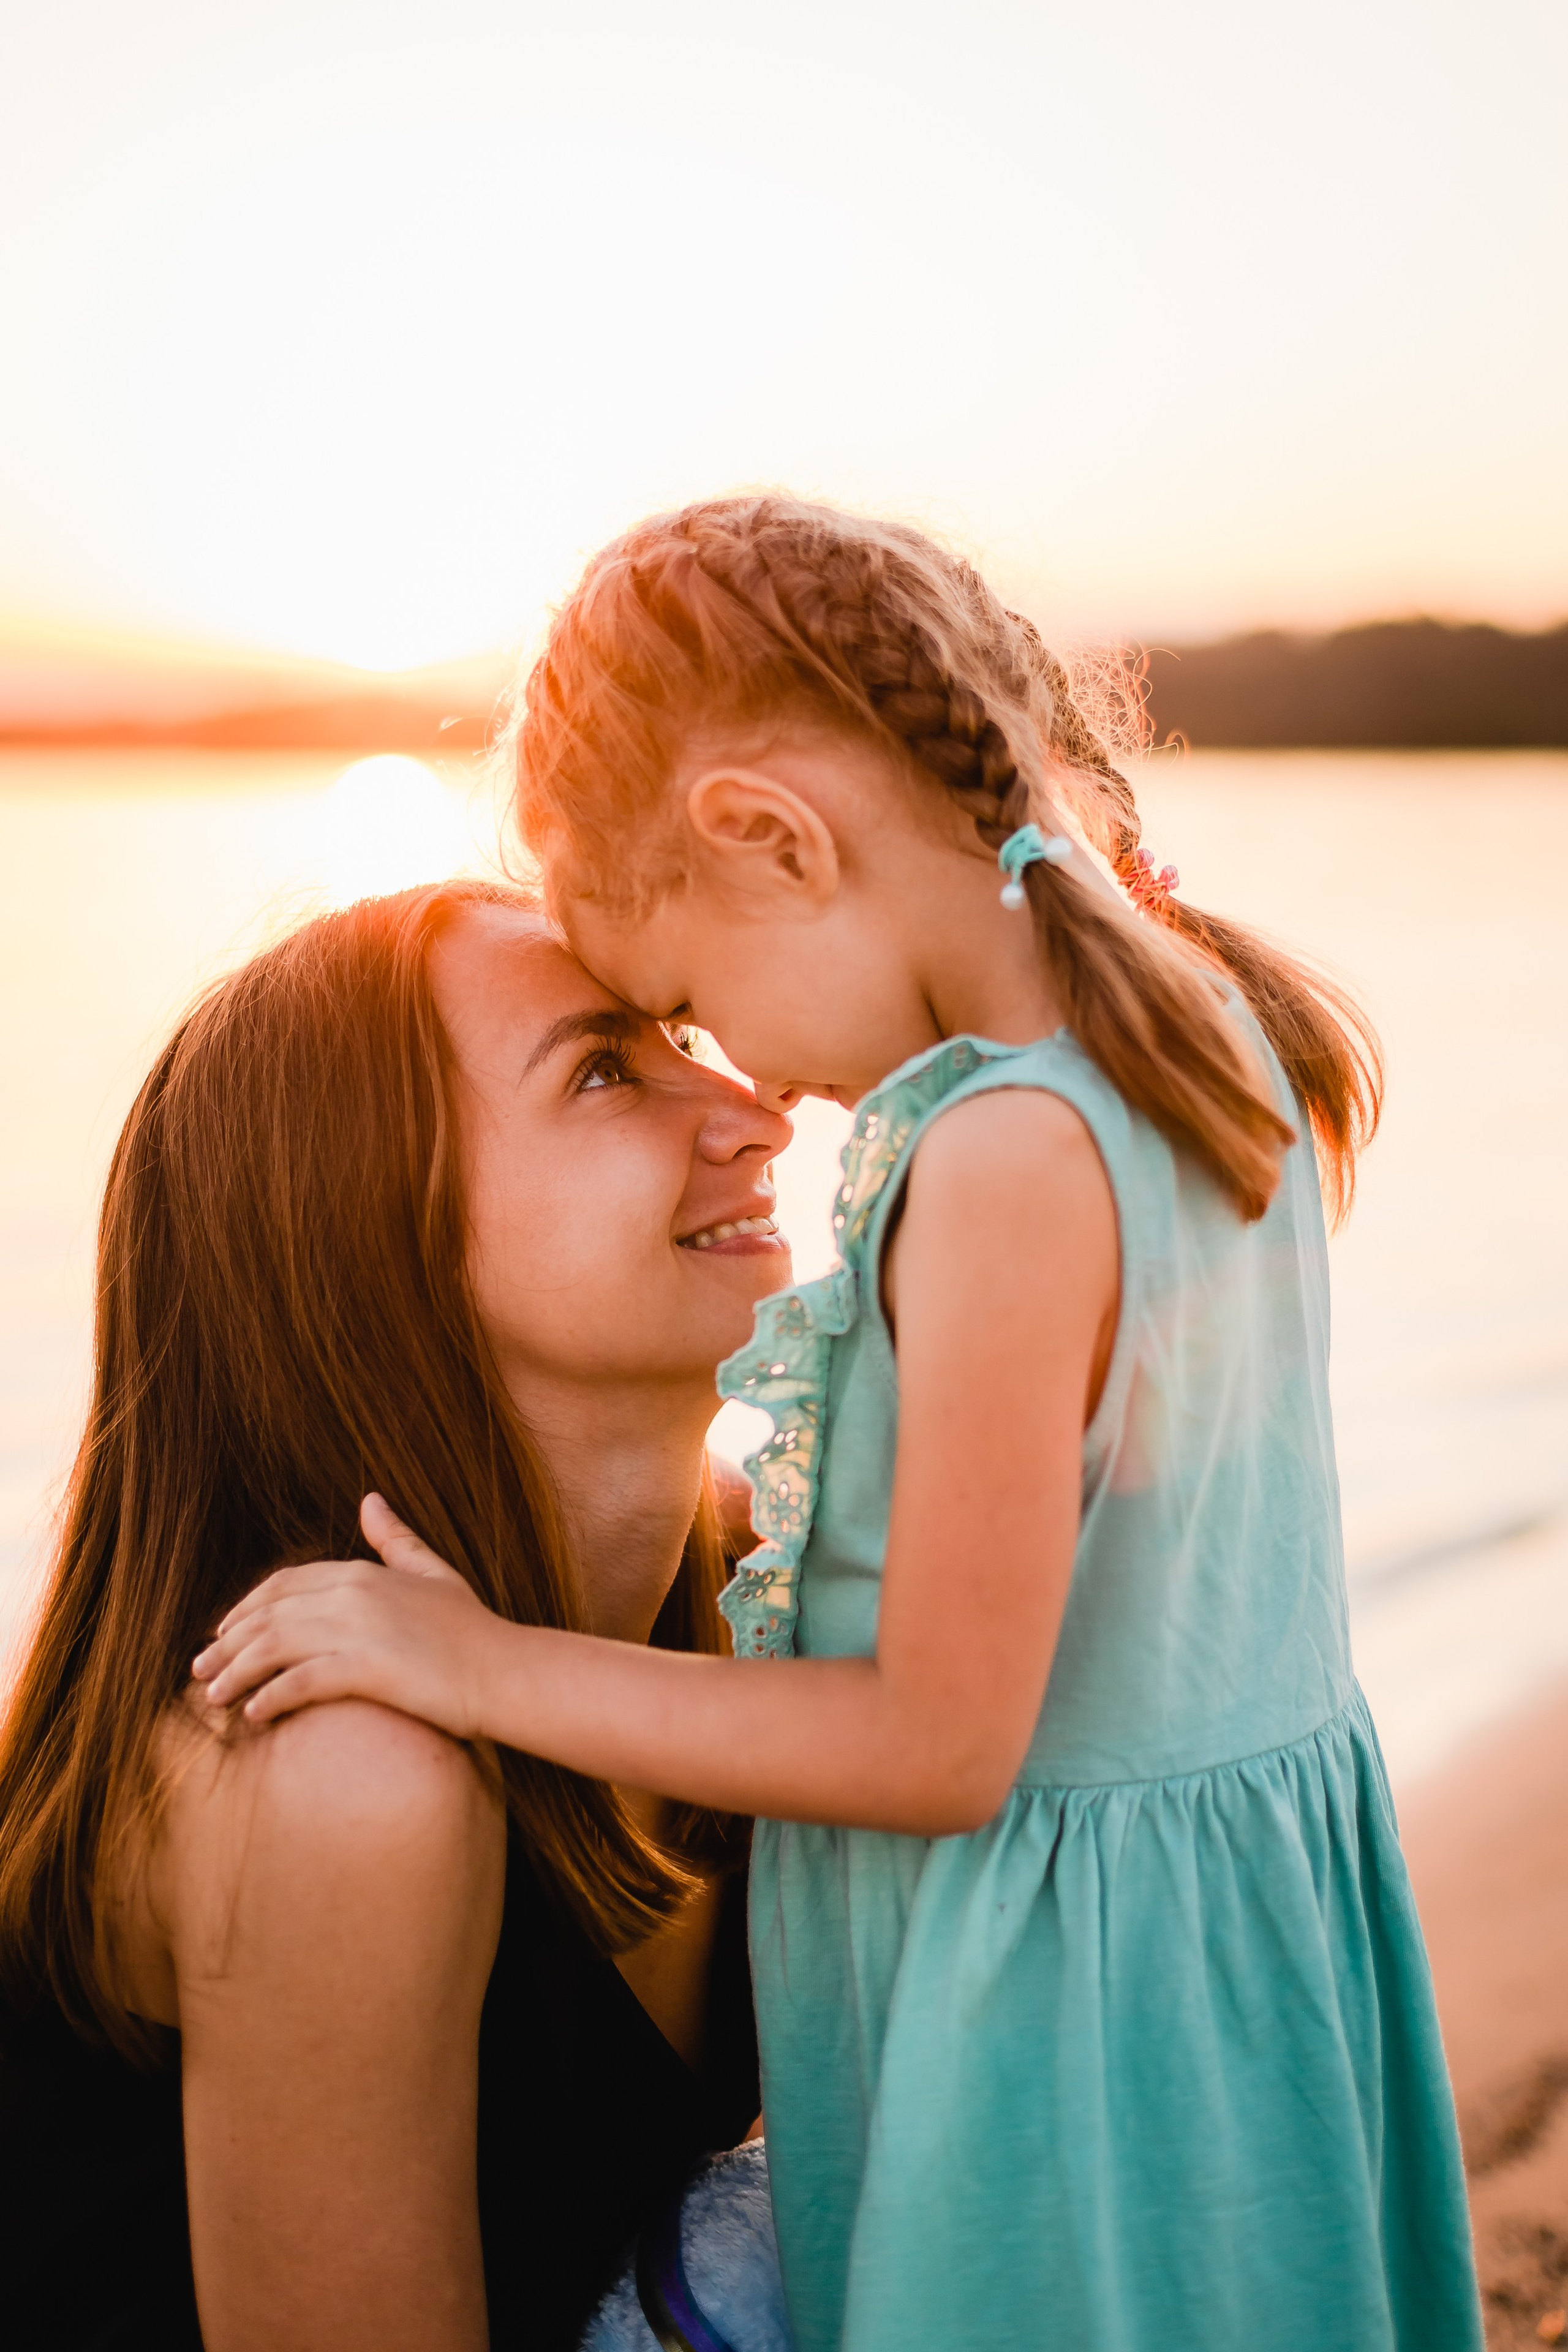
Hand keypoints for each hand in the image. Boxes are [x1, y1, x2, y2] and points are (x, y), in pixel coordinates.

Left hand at [192, 1494, 496, 1736]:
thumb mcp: (432, 1572)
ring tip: (212, 1698)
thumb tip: (370, 1499)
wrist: (505, 1671)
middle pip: (268, 1616)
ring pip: (273, 1648)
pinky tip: (254, 1716)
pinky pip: (301, 1682)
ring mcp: (358, 1630)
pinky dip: (271, 1698)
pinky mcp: (366, 1669)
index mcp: (362, 1573)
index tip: (222, 1632)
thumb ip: (395, 1539)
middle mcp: (352, 1594)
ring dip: (236, 1673)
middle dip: (227, 1643)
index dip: (246, 1608)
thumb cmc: (473, 1629)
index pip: (284, 1585)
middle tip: (199, 1670)